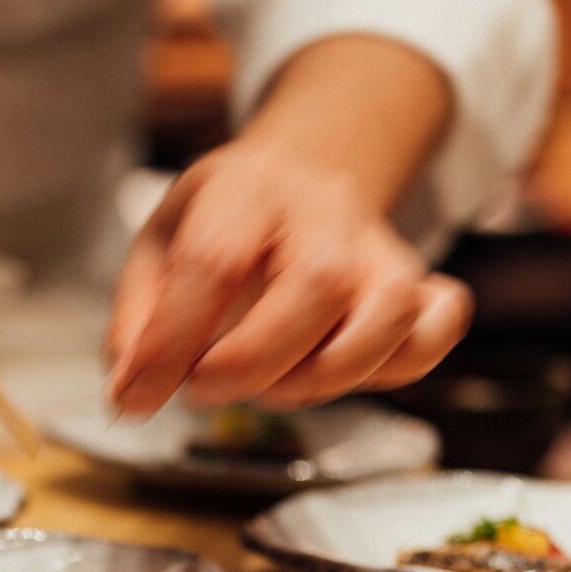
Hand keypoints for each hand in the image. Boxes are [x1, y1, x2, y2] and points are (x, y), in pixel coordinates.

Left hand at [105, 141, 472, 414]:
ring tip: (274, 388)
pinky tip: (342, 372)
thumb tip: (133, 392)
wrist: (300, 176)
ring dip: (327, 375)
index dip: (173, 342)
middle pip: (315, 283)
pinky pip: (437, 328)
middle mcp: (324, 206)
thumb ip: (137, 322)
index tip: (141, 394)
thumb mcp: (159, 249)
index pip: (213, 262)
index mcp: (246, 184)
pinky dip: (399, 366)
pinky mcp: (417, 281)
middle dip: (254, 361)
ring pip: (388, 311)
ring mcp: (379, 244)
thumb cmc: (221, 224)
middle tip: (206, 390)